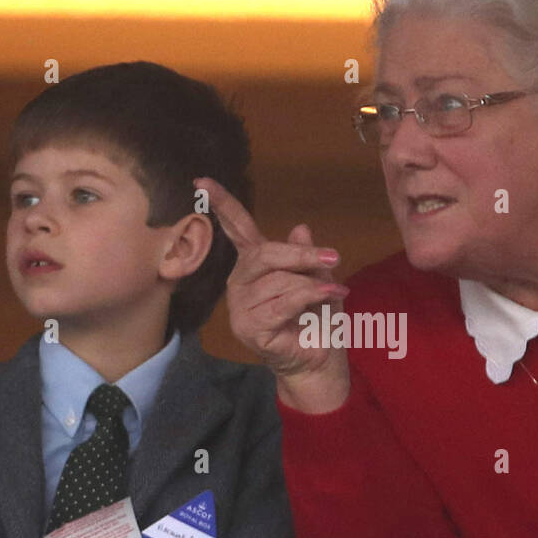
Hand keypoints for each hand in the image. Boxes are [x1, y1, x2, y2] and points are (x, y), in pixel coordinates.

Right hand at [198, 177, 350, 412]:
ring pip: (277, 280)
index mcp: (254, 264)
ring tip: (334, 292)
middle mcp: (240, 282)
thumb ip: (306, 255)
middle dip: (301, 255)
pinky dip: (310, 297)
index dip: (222, 204)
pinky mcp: (247, 327)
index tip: (202, 180)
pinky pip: (282, 302)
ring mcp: (240, 306)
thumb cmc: (318, 317)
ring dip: (311, 284)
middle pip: (264, 254)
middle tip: (334, 258)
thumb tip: (300, 228)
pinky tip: (329, 297)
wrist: (321, 358)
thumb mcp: (319, 277)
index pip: (236, 229)